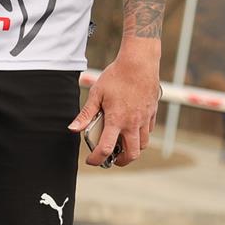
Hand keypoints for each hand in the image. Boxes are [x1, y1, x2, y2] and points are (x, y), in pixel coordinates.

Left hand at [67, 37, 160, 166]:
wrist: (139, 62)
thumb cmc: (116, 76)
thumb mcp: (97, 93)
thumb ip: (86, 114)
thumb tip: (73, 129)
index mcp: (116, 120)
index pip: (106, 149)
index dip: (96, 159)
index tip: (91, 160)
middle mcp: (132, 123)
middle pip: (131, 155)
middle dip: (121, 161)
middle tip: (112, 158)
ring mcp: (144, 119)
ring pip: (143, 145)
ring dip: (133, 150)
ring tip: (123, 145)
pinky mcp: (152, 113)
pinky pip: (148, 131)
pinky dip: (140, 135)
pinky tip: (132, 128)